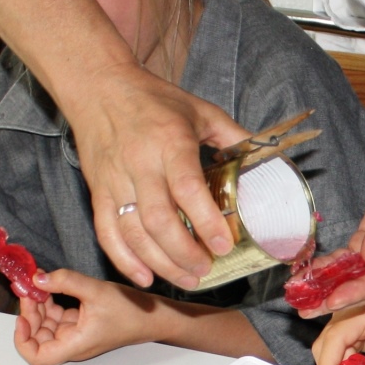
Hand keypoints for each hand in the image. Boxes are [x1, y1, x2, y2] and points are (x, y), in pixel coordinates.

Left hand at [14, 269, 157, 364]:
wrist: (155, 316)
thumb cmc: (134, 311)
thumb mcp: (97, 291)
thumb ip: (66, 282)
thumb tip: (39, 278)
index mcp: (76, 344)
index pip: (37, 356)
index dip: (22, 340)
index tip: (21, 317)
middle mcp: (74, 344)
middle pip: (40, 338)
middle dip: (31, 314)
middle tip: (30, 291)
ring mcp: (79, 336)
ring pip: (49, 327)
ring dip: (41, 308)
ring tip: (40, 286)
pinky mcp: (84, 327)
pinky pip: (61, 320)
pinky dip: (53, 305)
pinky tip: (53, 289)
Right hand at [72, 64, 248, 288]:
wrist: (99, 87)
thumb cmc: (155, 99)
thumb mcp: (202, 110)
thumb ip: (235, 136)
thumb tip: (268, 157)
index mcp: (171, 142)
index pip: (188, 189)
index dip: (207, 221)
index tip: (223, 245)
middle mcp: (140, 164)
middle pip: (160, 220)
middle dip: (184, 252)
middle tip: (206, 269)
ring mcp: (115, 180)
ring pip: (134, 232)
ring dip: (160, 262)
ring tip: (186, 278)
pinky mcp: (97, 190)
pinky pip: (106, 232)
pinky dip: (124, 260)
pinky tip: (145, 277)